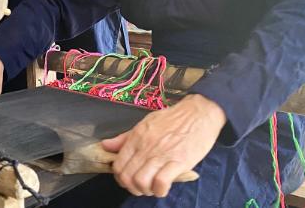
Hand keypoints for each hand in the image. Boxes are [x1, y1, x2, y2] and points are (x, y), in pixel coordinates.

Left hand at [102, 94, 225, 197]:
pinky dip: (160, 190)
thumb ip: (125, 137)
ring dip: (145, 190)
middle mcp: (146, 146)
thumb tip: (105, 146)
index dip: (120, 178)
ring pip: (141, 182)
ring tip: (152, 187)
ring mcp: (162, 155)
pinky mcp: (179, 162)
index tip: (129, 179)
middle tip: (142, 186)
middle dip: (132, 187)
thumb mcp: (146, 123)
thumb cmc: (173, 118)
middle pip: (127, 176)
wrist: (199, 113)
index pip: (118, 165)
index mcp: (137, 137)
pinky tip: (164, 187)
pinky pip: (161, 183)